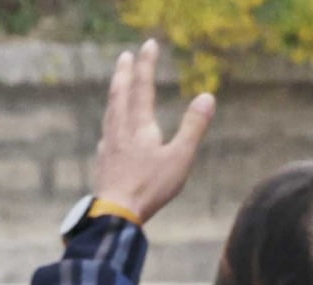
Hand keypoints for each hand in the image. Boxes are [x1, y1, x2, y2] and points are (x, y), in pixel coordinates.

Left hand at [94, 40, 215, 224]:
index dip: (147, 64)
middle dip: (124, 72)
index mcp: (140, 125)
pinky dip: (110, 119)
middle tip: (125, 55)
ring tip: (116, 84)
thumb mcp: (180, 157)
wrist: (117, 211)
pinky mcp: (104, 159)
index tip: (149, 44)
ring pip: (110, 110)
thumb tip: (207, 97)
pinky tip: (110, 128)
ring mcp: (109, 144)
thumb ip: (193, 127)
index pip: (143, 87)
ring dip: (115, 92)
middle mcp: (121, 129)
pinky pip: (107, 130)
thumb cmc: (151, 186)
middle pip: (120, 93)